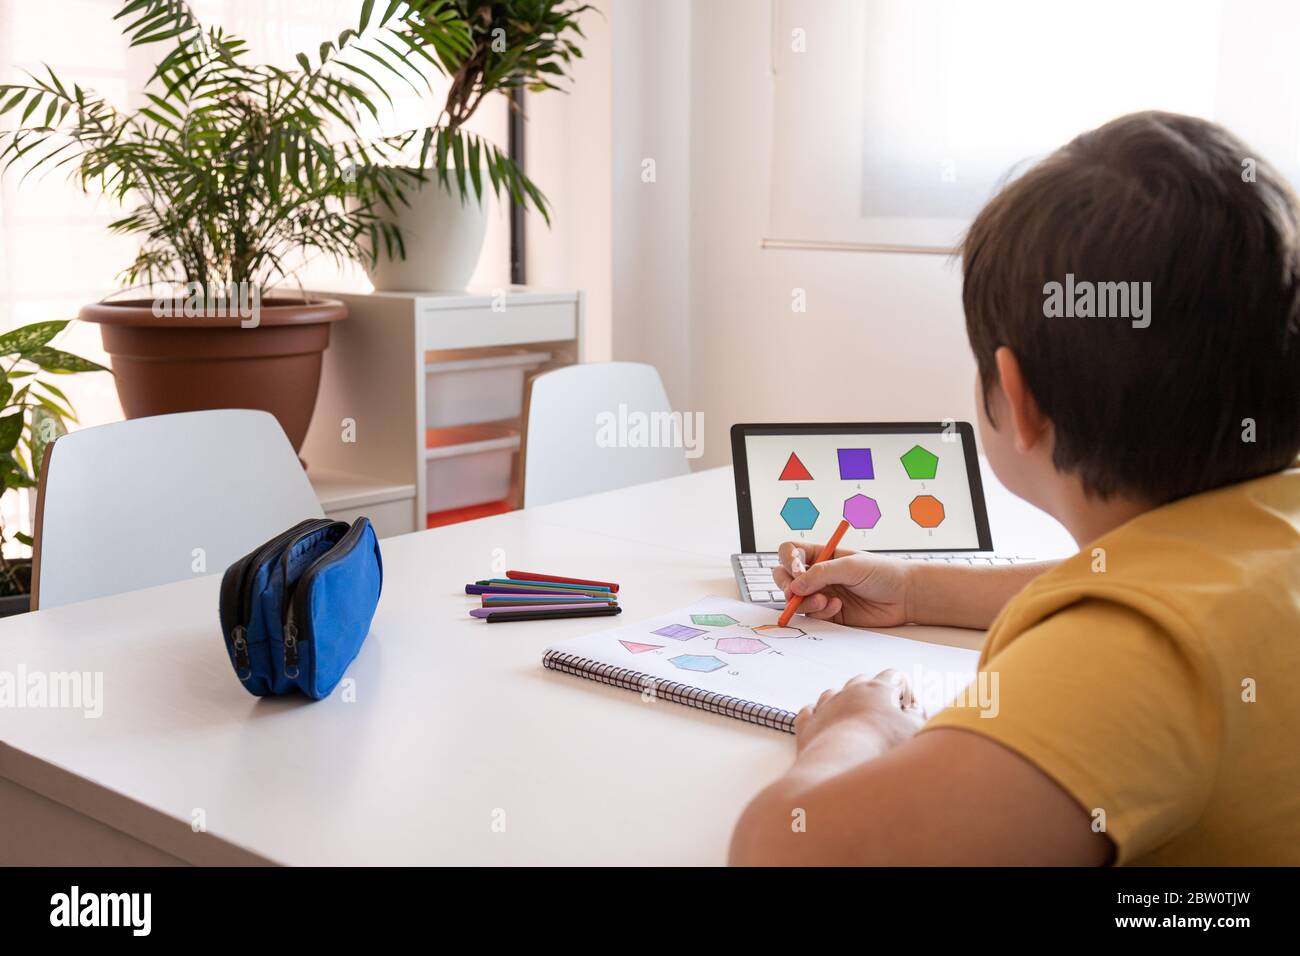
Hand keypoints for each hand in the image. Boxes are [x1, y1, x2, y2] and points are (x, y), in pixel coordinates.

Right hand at [772, 541, 913, 626]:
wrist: (905, 596)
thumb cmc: (883, 572)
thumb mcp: (851, 566)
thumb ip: (821, 574)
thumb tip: (795, 586)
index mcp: (822, 554)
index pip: (792, 552)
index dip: (789, 560)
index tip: (798, 570)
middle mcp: (817, 574)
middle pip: (785, 577)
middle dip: (787, 585)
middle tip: (796, 593)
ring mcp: (822, 593)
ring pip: (796, 599)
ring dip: (805, 601)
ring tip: (826, 601)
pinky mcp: (829, 613)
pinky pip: (812, 615)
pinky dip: (819, 612)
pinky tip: (836, 608)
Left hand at [794, 670, 924, 759]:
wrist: (840, 768)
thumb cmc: (882, 749)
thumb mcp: (914, 731)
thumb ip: (917, 717)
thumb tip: (913, 710)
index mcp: (876, 689)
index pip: (894, 676)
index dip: (905, 691)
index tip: (909, 711)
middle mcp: (848, 692)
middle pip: (863, 681)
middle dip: (875, 695)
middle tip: (885, 718)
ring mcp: (825, 707)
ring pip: (834, 693)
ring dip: (845, 704)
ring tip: (856, 724)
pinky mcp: (808, 726)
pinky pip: (810, 712)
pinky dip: (818, 716)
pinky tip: (825, 726)